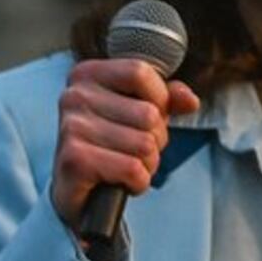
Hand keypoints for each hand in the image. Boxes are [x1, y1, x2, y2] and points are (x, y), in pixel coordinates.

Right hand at [50, 57, 199, 231]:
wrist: (74, 188)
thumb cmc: (108, 144)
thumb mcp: (138, 113)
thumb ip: (166, 99)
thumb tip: (190, 101)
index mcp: (87, 74)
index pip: (140, 72)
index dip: (158, 98)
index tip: (148, 118)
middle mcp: (74, 97)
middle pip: (148, 113)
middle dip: (155, 139)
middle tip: (133, 150)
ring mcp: (71, 128)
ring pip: (144, 144)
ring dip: (147, 163)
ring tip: (126, 167)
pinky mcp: (75, 159)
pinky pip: (132, 168)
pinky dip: (137, 182)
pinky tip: (122, 182)